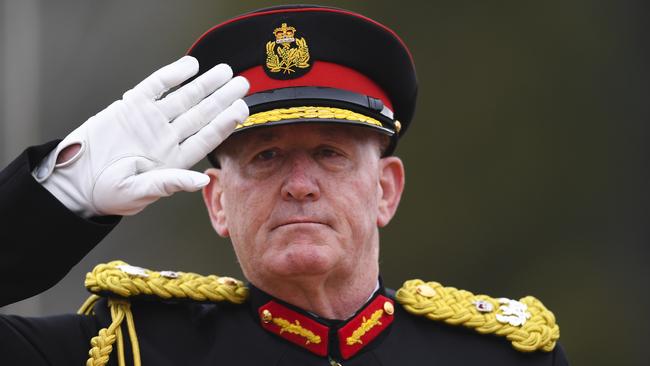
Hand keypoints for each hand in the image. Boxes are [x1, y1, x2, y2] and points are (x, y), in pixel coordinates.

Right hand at [34, 56, 248, 216]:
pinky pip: (156, 86)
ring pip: (183, 97)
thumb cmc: (109, 192)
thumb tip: (201, 180)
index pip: (206, 137)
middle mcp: (167, 136)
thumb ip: (170, 183)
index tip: (242, 110)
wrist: (75, 178)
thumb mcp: (139, 192)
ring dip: (204, 84)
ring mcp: (151, 119)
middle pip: (201, 113)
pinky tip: (190, 65)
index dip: (225, 123)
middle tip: (243, 83)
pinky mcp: (132, 105)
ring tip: (224, 71)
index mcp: (175, 159)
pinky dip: (172, 75)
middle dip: (222, 98)